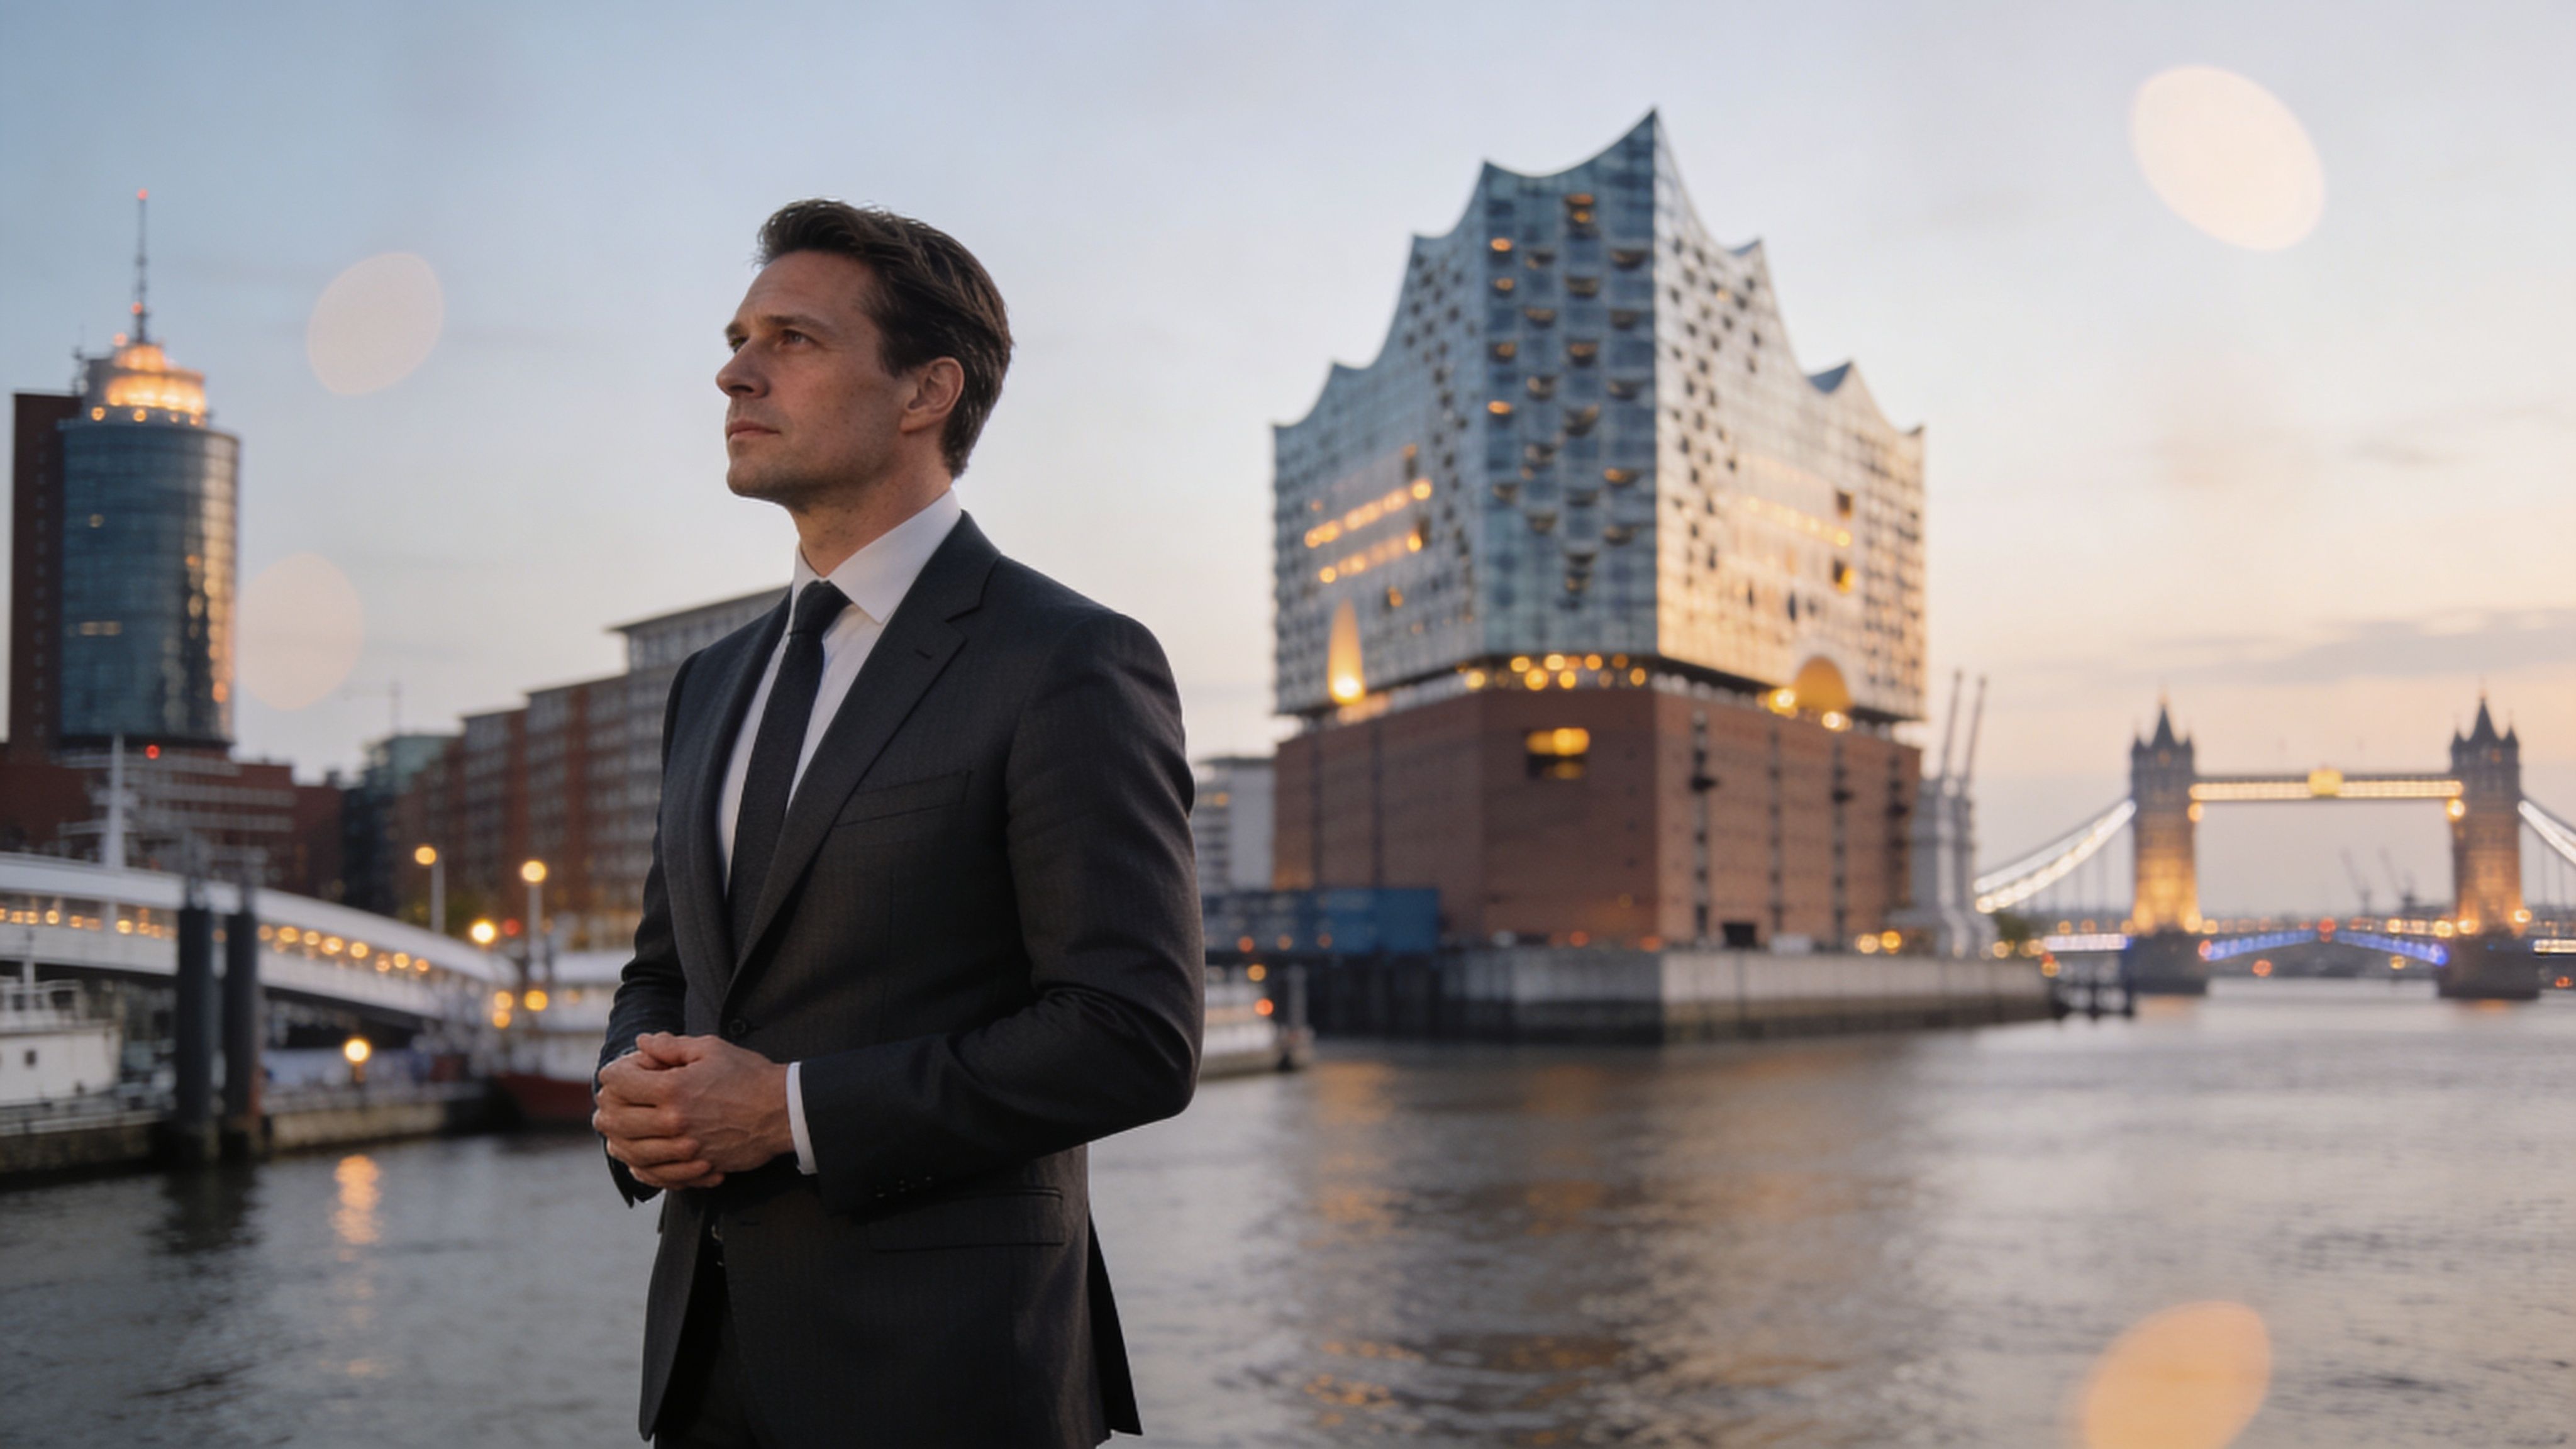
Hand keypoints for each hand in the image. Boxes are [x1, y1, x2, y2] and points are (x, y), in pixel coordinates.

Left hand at [594, 1033, 794, 1184]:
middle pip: (614, 1118)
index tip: (624, 1071)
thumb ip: (672, 1045)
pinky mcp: (694, 1166)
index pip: (617, 1082)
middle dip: (608, 1104)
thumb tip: (642, 1042)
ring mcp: (682, 1148)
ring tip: (620, 1127)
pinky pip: (651, 1174)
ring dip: (617, 1136)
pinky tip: (638, 1155)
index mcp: (673, 1088)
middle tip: (614, 1098)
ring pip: (626, 1150)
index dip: (615, 1072)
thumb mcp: (712, 1049)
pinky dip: (637, 1165)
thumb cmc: (750, 1076)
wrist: (783, 1112)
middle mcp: (673, 1121)